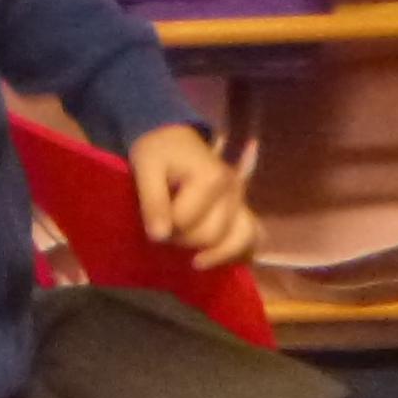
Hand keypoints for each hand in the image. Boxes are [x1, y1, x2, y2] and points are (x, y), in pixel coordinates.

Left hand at [130, 123, 259, 270]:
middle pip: (209, 236)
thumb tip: (159, 237)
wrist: (175, 140)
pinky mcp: (244, 211)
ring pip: (234, 243)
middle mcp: (234, 191)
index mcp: (212, 178)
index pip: (184, 223)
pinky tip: (213, 258)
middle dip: (182, 239)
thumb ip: (152, 201)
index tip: (151, 218)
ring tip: (187, 246)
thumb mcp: (146, 168)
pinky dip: (235, 252)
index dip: (163, 226)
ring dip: (207, 250)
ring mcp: (243, 202)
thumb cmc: (159, 153)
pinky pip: (251, 239)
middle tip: (165, 226)